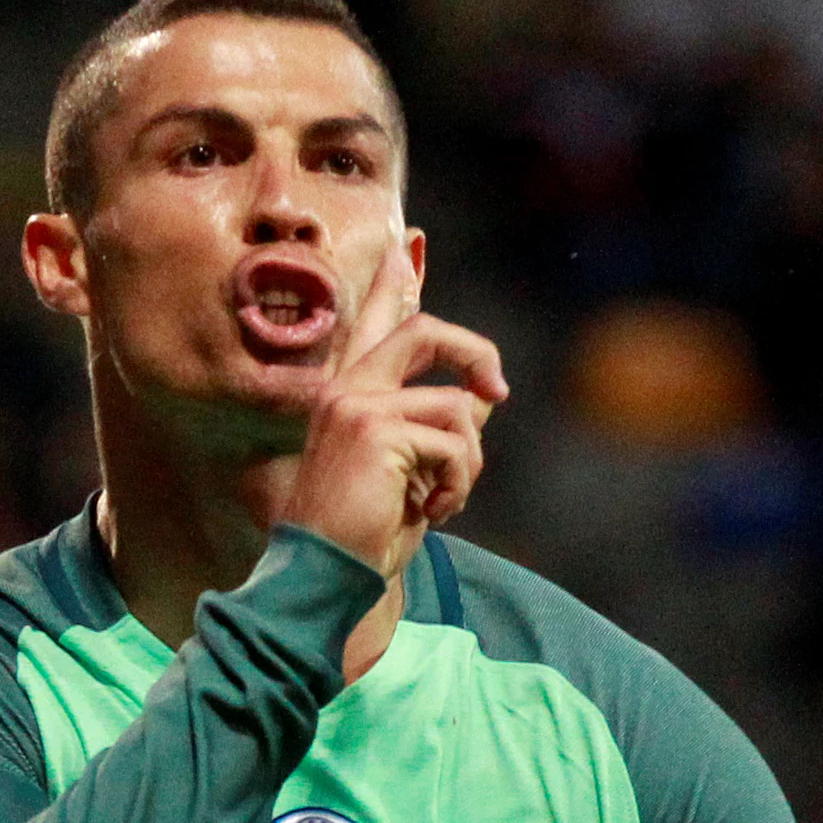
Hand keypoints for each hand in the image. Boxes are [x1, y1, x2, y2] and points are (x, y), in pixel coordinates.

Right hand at [281, 239, 510, 577]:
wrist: (324, 576)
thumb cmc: (363, 535)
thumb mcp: (409, 474)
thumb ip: (436, 430)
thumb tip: (482, 401)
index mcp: (344, 397)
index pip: (374, 325)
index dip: (394, 286)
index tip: (408, 247)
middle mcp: (345, 390)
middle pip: (423, 332)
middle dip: (474, 353)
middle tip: (497, 392)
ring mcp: (357, 405)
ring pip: (456, 405)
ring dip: (469, 460)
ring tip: (447, 500)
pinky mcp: (376, 430)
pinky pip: (455, 440)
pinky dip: (460, 481)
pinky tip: (438, 512)